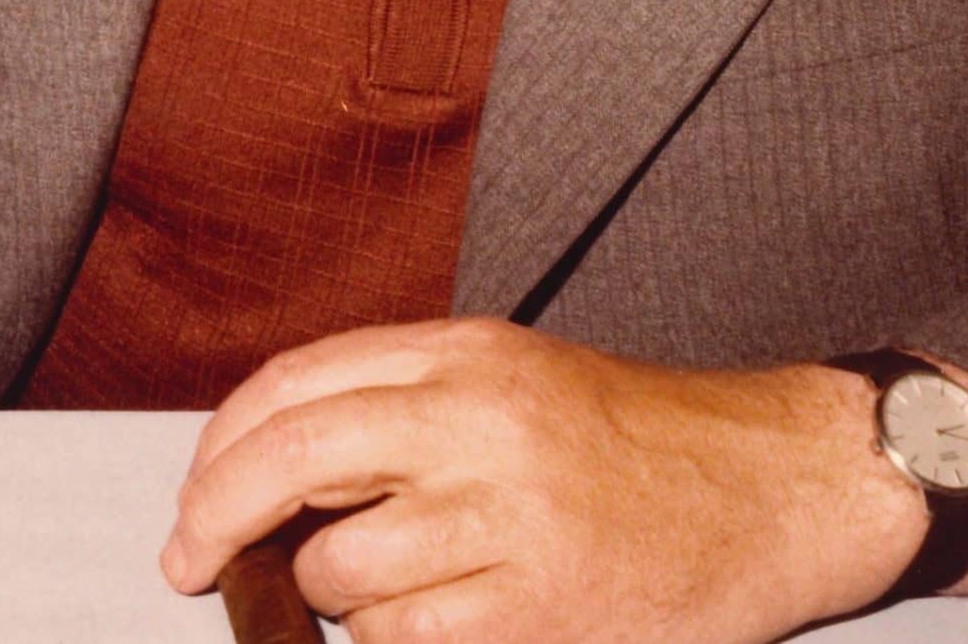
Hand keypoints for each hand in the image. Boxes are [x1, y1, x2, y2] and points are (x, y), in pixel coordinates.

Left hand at [162, 318, 925, 643]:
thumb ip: (396, 403)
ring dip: (330, 597)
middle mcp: (475, 418)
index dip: (218, 449)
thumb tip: (265, 468)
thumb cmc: (635, 440)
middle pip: (288, 460)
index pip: (289, 387)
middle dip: (213, 519)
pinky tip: (428, 627)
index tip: (194, 501)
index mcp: (458, 352)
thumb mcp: (508, 375)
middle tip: (190, 562)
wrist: (778, 484)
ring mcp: (508, 513)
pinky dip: (390, 643)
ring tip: (379, 592)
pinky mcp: (543, 605)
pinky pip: (405, 638)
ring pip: (340, 567)